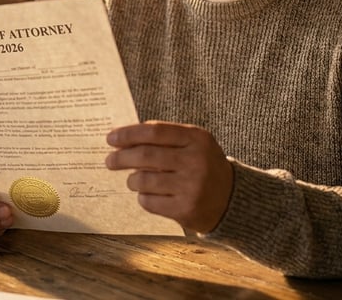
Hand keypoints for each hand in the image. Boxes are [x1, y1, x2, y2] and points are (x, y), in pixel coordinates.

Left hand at [106, 120, 233, 232]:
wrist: (232, 199)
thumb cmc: (203, 165)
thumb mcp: (193, 144)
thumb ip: (164, 138)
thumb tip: (122, 139)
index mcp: (197, 138)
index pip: (154, 131)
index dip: (128, 134)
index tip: (111, 138)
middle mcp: (196, 161)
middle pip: (145, 155)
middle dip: (121, 158)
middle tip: (110, 161)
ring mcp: (192, 187)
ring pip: (143, 180)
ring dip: (132, 180)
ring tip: (133, 181)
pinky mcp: (186, 209)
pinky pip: (149, 202)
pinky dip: (143, 197)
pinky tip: (149, 195)